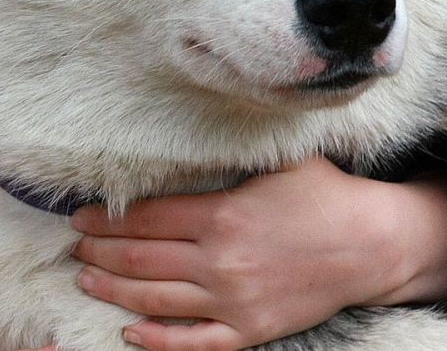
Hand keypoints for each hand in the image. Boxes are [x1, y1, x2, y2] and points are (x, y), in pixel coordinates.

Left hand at [69, 156, 446, 350]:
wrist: (371, 246)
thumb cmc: (322, 195)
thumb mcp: (276, 159)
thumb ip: (230, 148)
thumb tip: (189, 116)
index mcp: (222, 216)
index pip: (144, 220)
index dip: (105, 220)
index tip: (81, 217)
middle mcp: (221, 262)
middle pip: (140, 260)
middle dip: (99, 254)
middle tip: (75, 249)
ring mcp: (234, 301)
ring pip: (156, 300)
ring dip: (113, 291)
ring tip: (86, 280)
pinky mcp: (250, 329)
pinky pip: (193, 342)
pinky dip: (157, 340)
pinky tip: (130, 331)